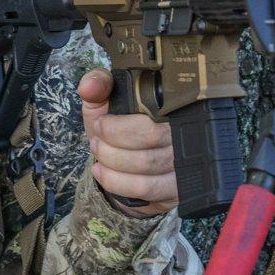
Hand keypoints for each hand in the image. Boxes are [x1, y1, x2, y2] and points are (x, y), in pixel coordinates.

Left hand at [78, 68, 178, 216]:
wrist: (122, 161)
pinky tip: (102, 172)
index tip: (101, 124)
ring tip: (98, 154)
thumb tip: (89, 86)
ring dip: (113, 161)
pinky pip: (148, 189)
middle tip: (97, 141)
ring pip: (148, 166)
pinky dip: (117, 182)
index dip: (120, 125)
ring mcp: (185, 164)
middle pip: (150, 139)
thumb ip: (98, 85)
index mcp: (169, 106)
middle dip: (112, 143)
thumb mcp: (106, 100)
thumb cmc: (118, 127)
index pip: (152, 115)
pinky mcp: (178, 189)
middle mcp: (184, 134)